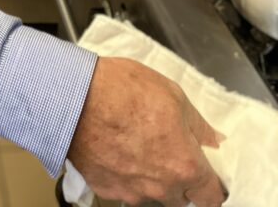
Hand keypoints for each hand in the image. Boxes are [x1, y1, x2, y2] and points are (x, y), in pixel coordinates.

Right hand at [67, 57, 226, 206]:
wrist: (75, 97)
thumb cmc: (123, 90)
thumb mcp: (171, 94)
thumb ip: (198, 124)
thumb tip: (213, 140)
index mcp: (185, 166)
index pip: (213, 196)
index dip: (212, 185)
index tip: (208, 174)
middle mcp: (162, 187)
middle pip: (183, 199)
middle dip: (181, 181)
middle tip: (168, 152)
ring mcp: (133, 192)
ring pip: (152, 193)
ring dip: (150, 176)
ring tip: (134, 143)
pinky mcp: (106, 189)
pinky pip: (124, 188)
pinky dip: (124, 174)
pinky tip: (115, 148)